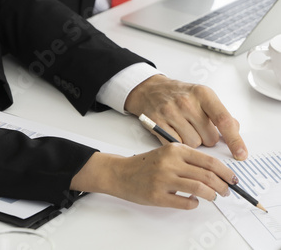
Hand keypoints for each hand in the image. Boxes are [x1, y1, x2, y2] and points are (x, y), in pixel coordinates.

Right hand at [71, 144, 237, 209]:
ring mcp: (163, 179)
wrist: (121, 172)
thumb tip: (216, 171)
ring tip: (213, 197)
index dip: (225, 171)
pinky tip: (193, 201)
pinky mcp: (158, 195)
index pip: (208, 161)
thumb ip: (188, 158)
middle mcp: (170, 162)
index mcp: (174, 149)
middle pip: (207, 176)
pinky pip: (186, 203)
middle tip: (226, 191)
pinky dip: (194, 204)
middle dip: (223, 186)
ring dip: (212, 196)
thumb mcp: (167, 152)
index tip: (233, 179)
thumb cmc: (146, 163)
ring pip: (200, 189)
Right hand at [124, 74, 247, 159]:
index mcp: (202, 94)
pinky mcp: (157, 123)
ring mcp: (170, 112)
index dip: (235, 140)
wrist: (150, 89)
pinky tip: (175, 132)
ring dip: (193, 142)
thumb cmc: (179, 95)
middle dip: (207, 138)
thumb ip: (219, 113)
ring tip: (185, 129)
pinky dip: (179, 142)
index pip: (223, 120)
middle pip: (210, 138)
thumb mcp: (202, 96)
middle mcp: (186, 102)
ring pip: (194, 144)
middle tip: (198, 128)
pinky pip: (177, 144)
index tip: (241, 155)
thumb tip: (235, 130)